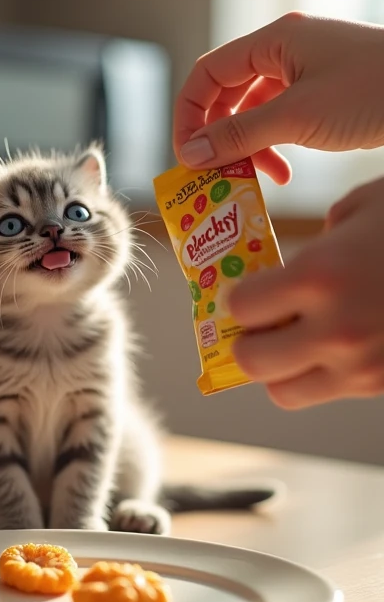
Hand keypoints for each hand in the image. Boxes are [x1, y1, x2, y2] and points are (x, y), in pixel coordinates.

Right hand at [174, 12, 383, 181]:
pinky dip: (274, 145)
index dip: (189, 113)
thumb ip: (240, 135)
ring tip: (258, 178)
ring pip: (255, 109)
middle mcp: (286, 50)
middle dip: (219, 134)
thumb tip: (190, 153)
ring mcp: (307, 70)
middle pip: (228, 92)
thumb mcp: (297, 118)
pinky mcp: (325, 92)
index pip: (207, 73)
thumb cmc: (372, 93)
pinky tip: (283, 171)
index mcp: (275, 41)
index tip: (188, 154)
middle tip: (216, 171)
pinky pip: (282, 117)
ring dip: (248, 146)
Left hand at [229, 176, 383, 408]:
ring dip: (281, 368)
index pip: (241, 308)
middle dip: (249, 340)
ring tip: (295, 339)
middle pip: (252, 363)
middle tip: (261, 322)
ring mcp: (364, 366)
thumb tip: (296, 264)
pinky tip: (339, 343)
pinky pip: (333, 392)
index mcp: (320, 277)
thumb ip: (319, 239)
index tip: (246, 288)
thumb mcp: (362, 208)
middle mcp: (336, 330)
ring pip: (286, 393)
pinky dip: (323, 374)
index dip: (238, 297)